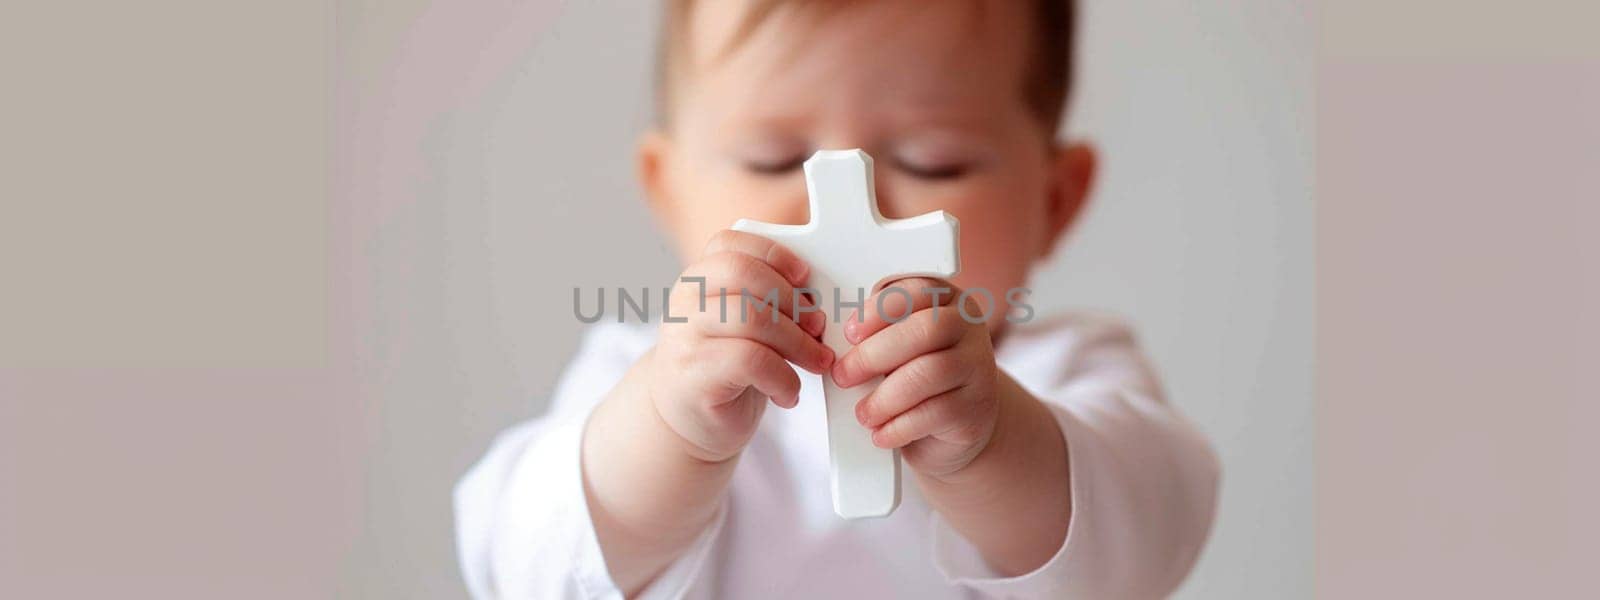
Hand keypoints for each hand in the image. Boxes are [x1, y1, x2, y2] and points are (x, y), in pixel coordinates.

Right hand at [646, 230, 833, 462]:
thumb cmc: (725, 371)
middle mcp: (685, 302)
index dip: (773, 254)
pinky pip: (751, 361)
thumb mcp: (742, 327)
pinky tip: (787, 393)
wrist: (686, 423)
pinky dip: (784, 379)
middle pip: (743, 274)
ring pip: (751, 317)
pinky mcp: (694, 376)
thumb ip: (766, 301)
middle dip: (792, 299)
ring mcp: (685, 338)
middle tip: (818, 326)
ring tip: (815, 362)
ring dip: (798, 342)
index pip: (730, 244)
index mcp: (698, 280)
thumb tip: (818, 295)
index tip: (805, 276)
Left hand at [832, 278, 1002, 477]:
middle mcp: (969, 328)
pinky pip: (936, 413)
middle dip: (875, 354)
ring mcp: (978, 368)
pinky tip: (882, 433)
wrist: (955, 426)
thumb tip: (832, 344)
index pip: (918, 291)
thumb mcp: (896, 348)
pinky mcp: (976, 408)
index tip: (850, 333)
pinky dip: (899, 426)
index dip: (880, 310)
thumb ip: (875, 336)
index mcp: (946, 301)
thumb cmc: (915, 378)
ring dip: (885, 397)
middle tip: (844, 376)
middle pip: (926, 330)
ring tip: (864, 413)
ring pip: (931, 373)